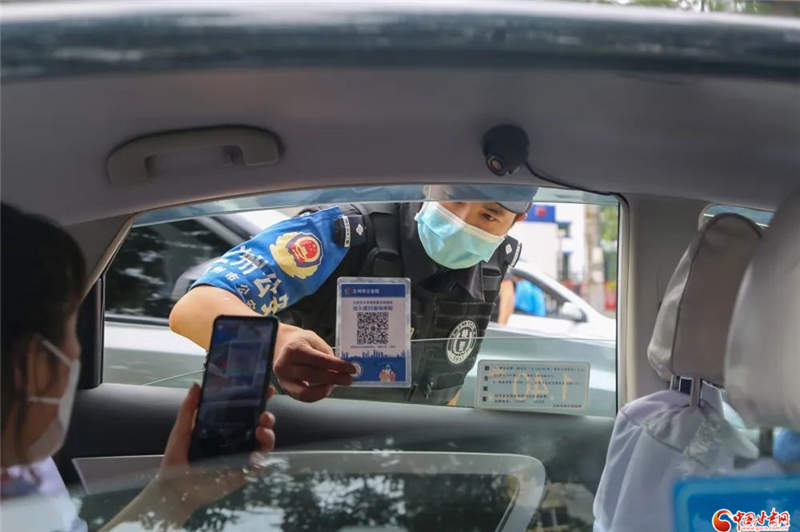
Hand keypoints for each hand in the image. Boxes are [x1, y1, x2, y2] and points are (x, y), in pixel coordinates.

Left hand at [159, 383, 275, 512]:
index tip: (267, 389)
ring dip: (268, 434)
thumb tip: (197, 385)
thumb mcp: (181, 429)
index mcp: (225, 425)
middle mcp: (237, 438)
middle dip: (268, 416)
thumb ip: (189, 408)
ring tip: (260, 430)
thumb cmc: (177, 458)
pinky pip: (258, 465)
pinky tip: (255, 453)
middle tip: (264, 414)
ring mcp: (241, 455)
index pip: (246, 409)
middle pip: (260, 424)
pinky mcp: (242, 473)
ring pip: (264, 442)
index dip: (259, 399)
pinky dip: (261, 458)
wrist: (174, 488)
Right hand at [273, 327, 355, 401]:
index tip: (351, 369)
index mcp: (294, 349)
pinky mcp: (284, 388)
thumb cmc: (301, 341)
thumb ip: (326, 354)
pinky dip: (316, 394)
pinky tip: (325, 387)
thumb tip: (341, 370)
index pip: (319, 360)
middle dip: (334, 379)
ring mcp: (282, 379)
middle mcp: (285, 365)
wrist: (280, 345)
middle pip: (313, 376)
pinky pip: (302, 397)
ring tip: (335, 384)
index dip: (337, 366)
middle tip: (348, 380)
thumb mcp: (314, 340)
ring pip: (306, 392)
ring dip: (325, 390)